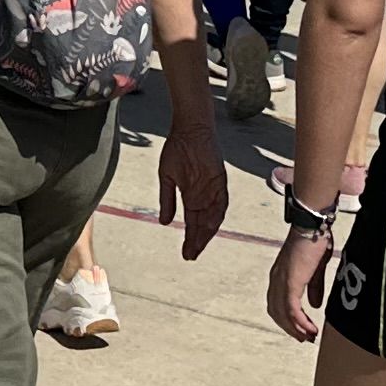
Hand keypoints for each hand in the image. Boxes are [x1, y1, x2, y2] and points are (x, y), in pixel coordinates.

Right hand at [157, 122, 228, 258]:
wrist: (188, 129)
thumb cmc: (177, 149)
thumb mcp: (167, 177)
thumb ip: (167, 200)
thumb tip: (164, 222)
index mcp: (191, 196)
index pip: (192, 223)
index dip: (190, 239)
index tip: (186, 254)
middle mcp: (204, 196)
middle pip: (203, 224)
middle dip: (197, 241)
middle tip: (191, 255)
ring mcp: (213, 189)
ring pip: (213, 216)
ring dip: (207, 231)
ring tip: (199, 245)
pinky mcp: (220, 180)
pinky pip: (221, 200)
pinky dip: (216, 213)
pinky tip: (210, 225)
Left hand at [268, 226, 332, 339]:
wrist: (311, 225)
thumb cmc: (314, 241)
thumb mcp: (315, 268)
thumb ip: (313, 288)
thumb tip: (314, 306)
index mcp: (280, 276)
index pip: (277, 305)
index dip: (288, 320)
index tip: (302, 330)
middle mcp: (276, 280)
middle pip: (276, 313)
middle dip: (291, 329)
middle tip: (305, 339)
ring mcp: (281, 281)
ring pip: (283, 314)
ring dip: (296, 329)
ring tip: (309, 337)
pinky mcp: (291, 282)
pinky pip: (292, 309)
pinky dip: (300, 322)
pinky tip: (310, 329)